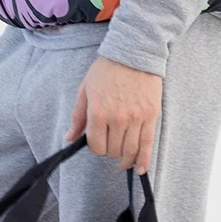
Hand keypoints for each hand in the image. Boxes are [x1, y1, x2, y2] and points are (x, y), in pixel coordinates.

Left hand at [66, 56, 162, 172]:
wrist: (134, 52)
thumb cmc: (107, 70)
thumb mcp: (85, 90)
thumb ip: (78, 116)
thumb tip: (69, 138)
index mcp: (98, 113)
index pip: (96, 146)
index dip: (95, 148)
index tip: (97, 143)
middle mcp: (117, 119)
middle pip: (112, 150)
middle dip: (109, 151)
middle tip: (110, 143)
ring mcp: (136, 119)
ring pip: (129, 151)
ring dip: (124, 159)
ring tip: (123, 161)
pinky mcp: (151, 117)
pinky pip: (147, 145)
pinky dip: (143, 160)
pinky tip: (140, 169)